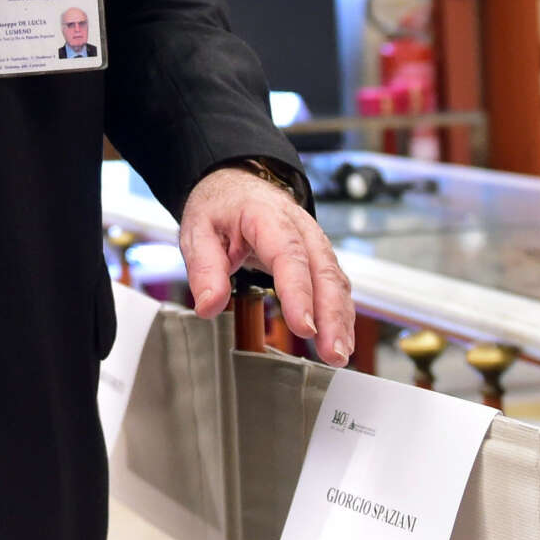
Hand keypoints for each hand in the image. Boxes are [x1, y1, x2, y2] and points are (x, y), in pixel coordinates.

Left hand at [178, 167, 354, 365]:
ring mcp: (314, 241)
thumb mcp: (198, 231)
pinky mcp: (318, 257)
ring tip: (338, 354)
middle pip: (323, 271)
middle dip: (331, 315)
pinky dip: (341, 313)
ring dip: (341, 319)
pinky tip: (340, 340)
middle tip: (331, 352)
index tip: (303, 326)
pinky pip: (335, 285)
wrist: (235, 185)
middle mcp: (299, 227)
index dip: (299, 293)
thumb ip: (205, 268)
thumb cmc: (220, 207)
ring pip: (335, 280)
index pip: (289, 255)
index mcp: (266, 216)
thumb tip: (208, 306)